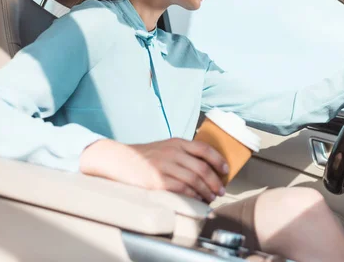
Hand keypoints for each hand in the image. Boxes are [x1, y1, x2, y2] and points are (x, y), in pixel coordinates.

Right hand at [80, 138, 228, 202]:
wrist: (117, 159)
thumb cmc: (143, 156)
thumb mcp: (164, 147)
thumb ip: (182, 153)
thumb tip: (204, 166)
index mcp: (176, 142)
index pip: (204, 149)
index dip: (218, 160)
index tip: (226, 170)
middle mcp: (172, 152)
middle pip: (202, 168)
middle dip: (215, 181)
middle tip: (220, 190)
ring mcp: (164, 166)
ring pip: (194, 180)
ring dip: (206, 191)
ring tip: (210, 198)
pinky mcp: (156, 181)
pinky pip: (181, 189)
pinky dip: (192, 196)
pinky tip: (196, 200)